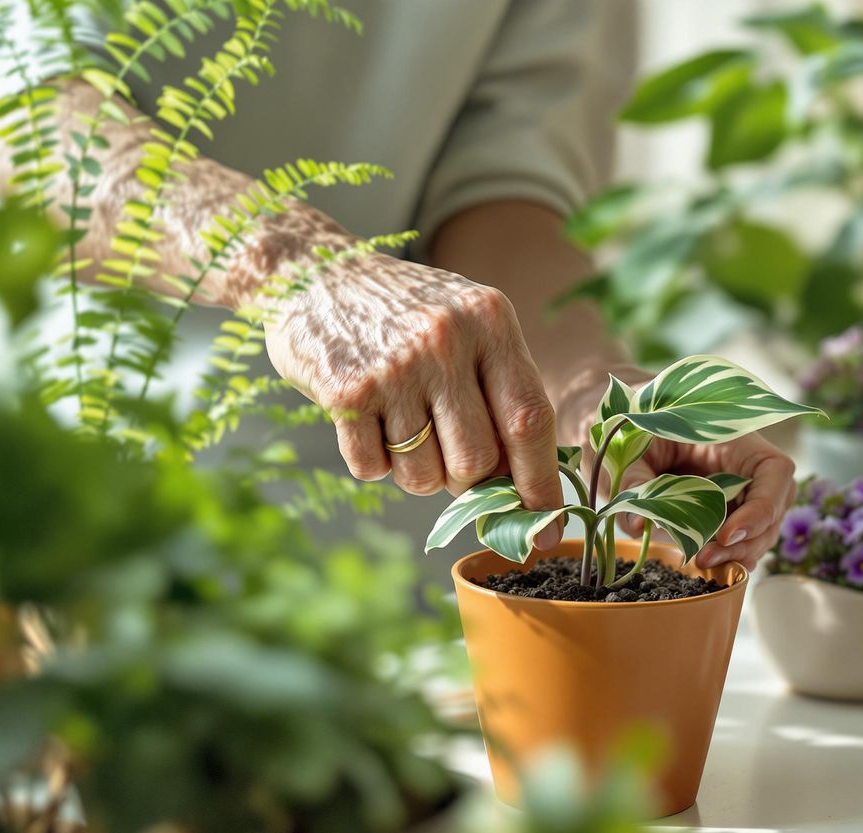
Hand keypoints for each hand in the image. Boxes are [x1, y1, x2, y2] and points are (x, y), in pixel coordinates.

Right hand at [262, 248, 563, 546]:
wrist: (315, 274)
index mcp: (491, 321)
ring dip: (416, 472)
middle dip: (467, 481)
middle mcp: (446, 339)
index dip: (540, 482)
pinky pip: (372, 469)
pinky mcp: (346, 390)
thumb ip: (504, 391)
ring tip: (403, 425)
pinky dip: (373, 461)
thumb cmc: (409, 314)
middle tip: (449, 454)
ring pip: (423, 476)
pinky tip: (369, 419)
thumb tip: (532, 488)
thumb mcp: (470, 325)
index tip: (547, 527)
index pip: (530, 419)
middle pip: (477, 462)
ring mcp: (394, 365)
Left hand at [623, 435, 796, 569]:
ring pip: (761, 530)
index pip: (776, 471)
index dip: (761, 507)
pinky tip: (707, 563)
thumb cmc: (640, 428)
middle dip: (746, 541)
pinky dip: (729, 555)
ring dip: (736, 553)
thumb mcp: (634, 446)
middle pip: (773, 509)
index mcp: (736, 437)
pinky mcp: (727, 512)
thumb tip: (639, 524)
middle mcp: (748, 466)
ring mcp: (742, 491)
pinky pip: (741, 538)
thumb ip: (635, 479)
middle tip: (706, 557)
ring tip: (701, 561)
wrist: (633, 433)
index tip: (726, 535)